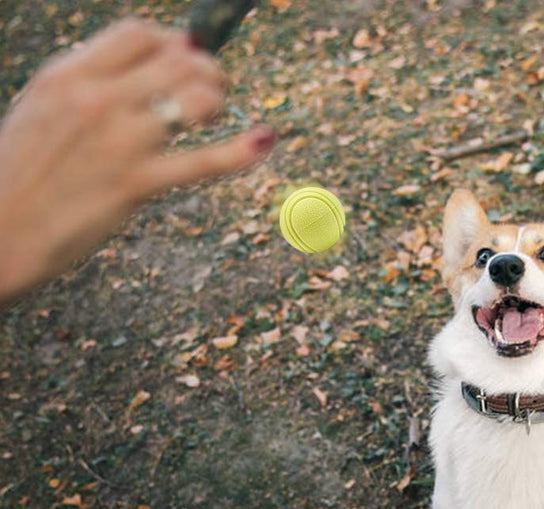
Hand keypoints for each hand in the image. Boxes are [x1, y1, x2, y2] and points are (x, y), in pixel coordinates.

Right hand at [0, 17, 275, 303]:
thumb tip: (140, 71)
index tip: (187, 58)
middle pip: (177, 59)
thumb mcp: (44, 110)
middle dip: (208, 70)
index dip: (175, 42)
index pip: (139, 33)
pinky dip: (241, 151)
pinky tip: (265, 140)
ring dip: (220, 101)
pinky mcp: (136, 185)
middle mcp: (97, 99)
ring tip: (221, 114)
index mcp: (69, 75)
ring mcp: (119, 141)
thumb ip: (89, 85)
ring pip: (195, 99)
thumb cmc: (22, 174)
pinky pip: (202, 161)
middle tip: (216, 89)